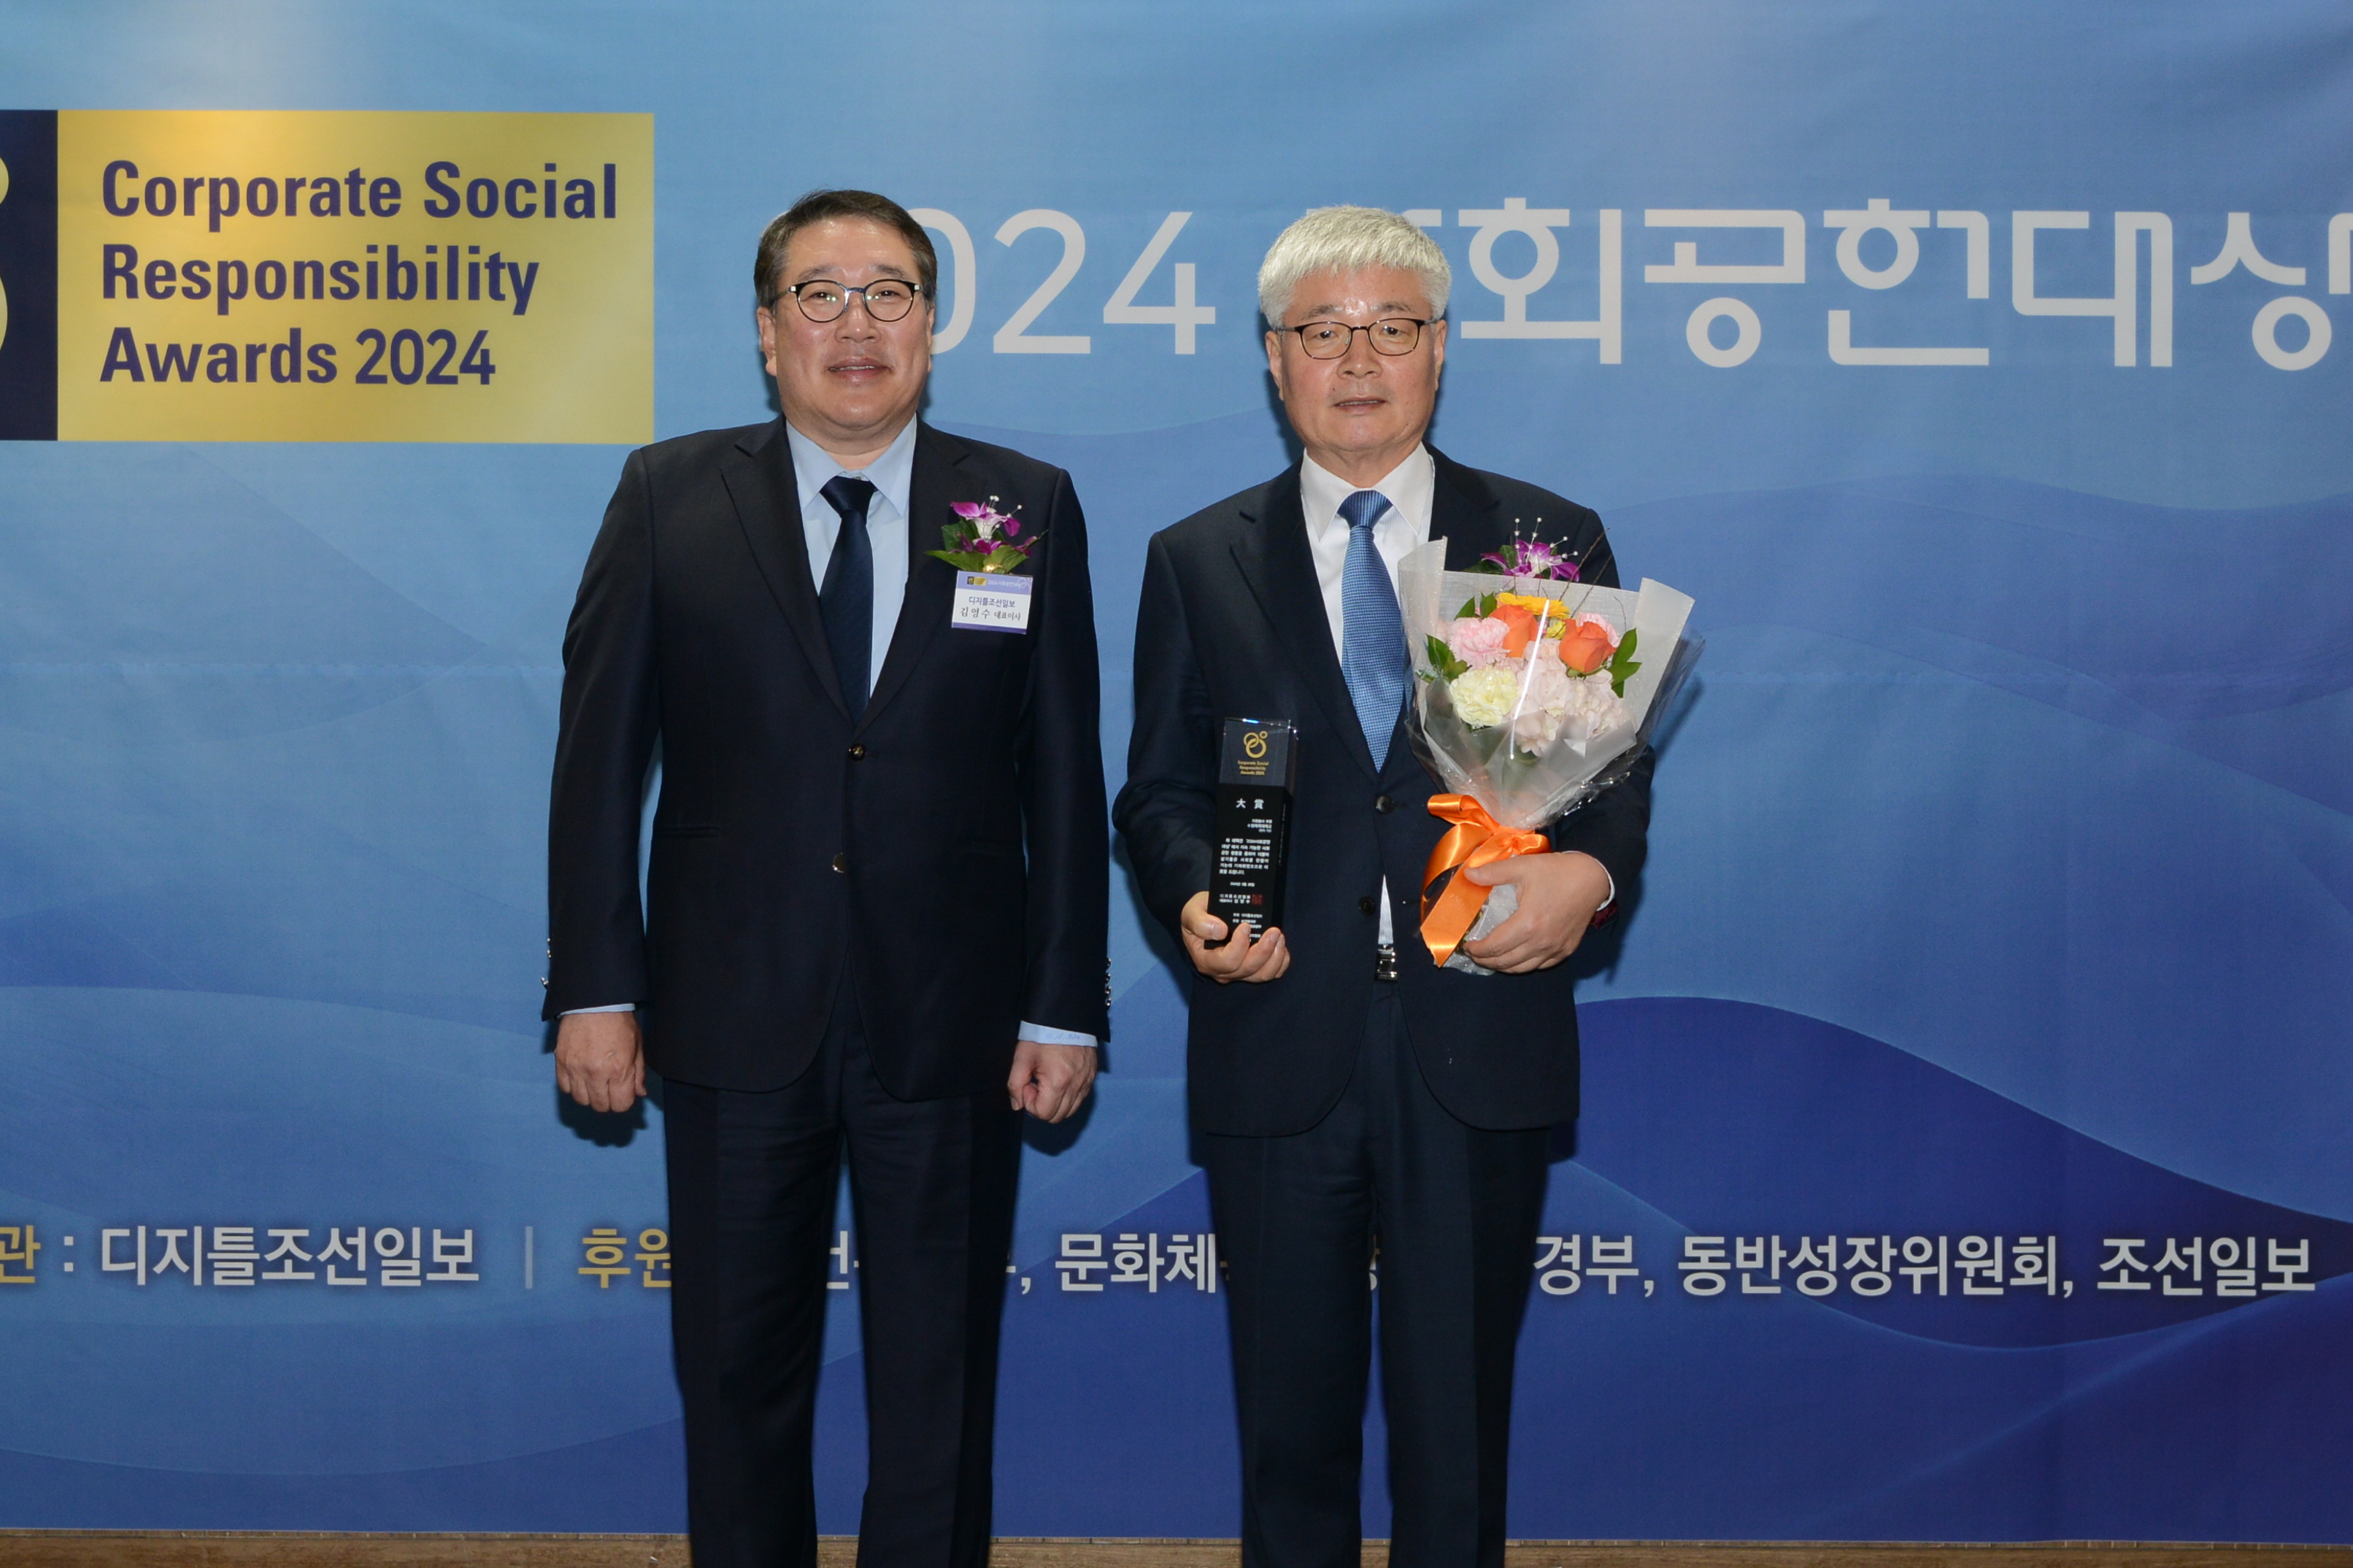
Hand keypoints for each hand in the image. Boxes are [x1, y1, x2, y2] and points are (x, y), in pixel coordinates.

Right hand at [555, 1010, 645, 1111]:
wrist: (593, 1002)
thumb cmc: (619, 1022)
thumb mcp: (637, 1046)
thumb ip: (638, 1073)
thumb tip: (639, 1093)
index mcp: (619, 1070)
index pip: (620, 1105)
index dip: (623, 1101)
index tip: (623, 1093)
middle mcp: (596, 1074)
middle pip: (600, 1106)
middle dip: (608, 1100)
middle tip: (609, 1087)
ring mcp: (576, 1069)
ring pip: (581, 1100)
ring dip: (590, 1095)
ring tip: (594, 1082)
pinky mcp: (561, 1063)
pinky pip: (564, 1088)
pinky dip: (573, 1086)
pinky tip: (580, 1076)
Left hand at [1008, 1039, 1096, 1122]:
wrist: (1066, 1016)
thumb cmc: (1043, 1035)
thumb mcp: (1022, 1057)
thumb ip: (1015, 1084)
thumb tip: (1017, 1105)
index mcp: (1058, 1083)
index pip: (1043, 1113)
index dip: (1031, 1103)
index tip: (1029, 1084)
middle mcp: (1076, 1086)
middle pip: (1058, 1116)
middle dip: (1043, 1106)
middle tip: (1037, 1084)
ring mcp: (1086, 1082)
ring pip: (1070, 1110)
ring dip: (1056, 1103)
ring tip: (1048, 1082)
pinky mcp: (1092, 1076)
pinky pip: (1080, 1098)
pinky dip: (1068, 1096)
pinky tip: (1060, 1079)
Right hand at [1180, 890, 1290, 983]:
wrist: (1208, 917)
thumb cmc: (1200, 914)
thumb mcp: (1192, 911)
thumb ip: (1200, 922)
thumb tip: (1220, 931)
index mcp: (1206, 960)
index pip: (1227, 961)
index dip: (1239, 946)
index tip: (1245, 926)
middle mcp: (1223, 971)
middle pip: (1248, 969)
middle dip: (1264, 950)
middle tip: (1273, 930)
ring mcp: (1239, 973)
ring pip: (1262, 975)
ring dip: (1275, 957)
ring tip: (1279, 936)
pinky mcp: (1253, 970)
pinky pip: (1271, 973)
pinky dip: (1280, 962)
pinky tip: (1281, 946)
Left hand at [1460, 851, 1610, 973]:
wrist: (1593, 877)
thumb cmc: (1557, 872)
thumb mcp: (1522, 866)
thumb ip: (1493, 873)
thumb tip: (1467, 875)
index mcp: (1528, 924)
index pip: (1494, 947)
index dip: (1477, 950)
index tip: (1467, 945)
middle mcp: (1541, 942)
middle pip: (1506, 962)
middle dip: (1486, 961)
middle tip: (1474, 953)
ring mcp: (1555, 949)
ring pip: (1522, 968)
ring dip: (1503, 966)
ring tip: (1492, 958)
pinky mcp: (1566, 950)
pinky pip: (1541, 966)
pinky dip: (1524, 965)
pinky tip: (1517, 957)